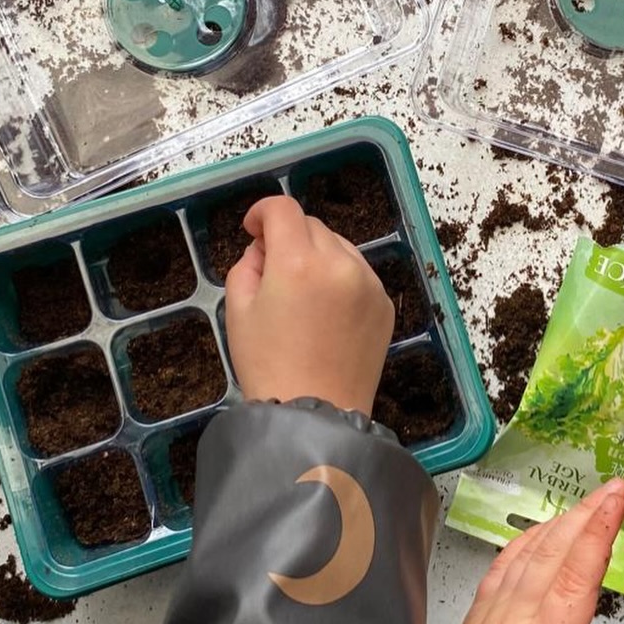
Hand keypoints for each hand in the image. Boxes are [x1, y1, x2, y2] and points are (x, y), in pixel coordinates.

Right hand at [225, 195, 393, 413]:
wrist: (316, 413)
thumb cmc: (268, 365)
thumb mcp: (239, 310)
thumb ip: (248, 264)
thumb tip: (265, 248)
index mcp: (299, 263)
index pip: (283, 210)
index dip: (262, 212)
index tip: (253, 229)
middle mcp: (341, 265)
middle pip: (313, 226)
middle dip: (289, 238)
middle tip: (272, 270)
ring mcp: (369, 284)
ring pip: (340, 247)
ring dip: (318, 256)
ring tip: (302, 295)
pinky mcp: (385, 305)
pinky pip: (359, 275)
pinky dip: (341, 280)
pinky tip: (327, 313)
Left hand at [431, 480, 623, 623]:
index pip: (577, 573)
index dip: (599, 531)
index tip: (617, 498)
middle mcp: (514, 619)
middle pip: (554, 552)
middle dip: (585, 514)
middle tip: (612, 487)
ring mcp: (491, 618)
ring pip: (527, 556)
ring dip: (557, 523)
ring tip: (583, 502)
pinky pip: (501, 570)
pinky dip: (522, 543)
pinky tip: (535, 535)